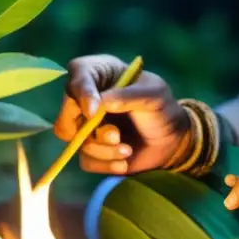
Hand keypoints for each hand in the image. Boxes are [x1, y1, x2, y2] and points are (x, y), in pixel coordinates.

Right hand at [55, 54, 189, 174]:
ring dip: (103, 150)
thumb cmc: (162, 107)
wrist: (173, 139)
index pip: (78, 74)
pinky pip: (86, 161)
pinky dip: (106, 164)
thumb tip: (101, 103)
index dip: (81, 92)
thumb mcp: (154, 95)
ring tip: (127, 149)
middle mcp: (87, 98)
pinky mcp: (91, 150)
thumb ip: (129, 96)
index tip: (94, 110)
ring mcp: (86, 125)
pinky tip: (124, 162)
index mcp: (100, 73)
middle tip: (115, 135)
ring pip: (78, 142)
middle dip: (89, 129)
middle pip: (66, 113)